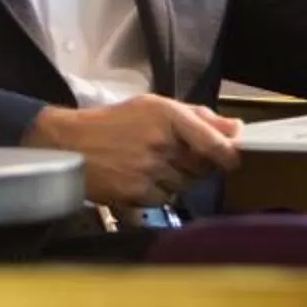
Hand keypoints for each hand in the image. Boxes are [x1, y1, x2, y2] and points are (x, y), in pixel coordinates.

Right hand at [25, 95, 243, 207]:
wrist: (70, 143)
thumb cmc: (115, 123)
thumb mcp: (154, 107)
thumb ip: (198, 117)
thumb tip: (236, 129)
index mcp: (168, 115)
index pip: (212, 141)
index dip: (228, 154)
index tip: (232, 160)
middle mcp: (161, 142)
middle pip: (201, 167)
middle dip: (196, 164)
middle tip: (173, 156)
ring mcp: (148, 169)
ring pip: (185, 185)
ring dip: (175, 179)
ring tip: (149, 165)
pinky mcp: (136, 192)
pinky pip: (164, 199)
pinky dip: (157, 193)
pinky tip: (139, 179)